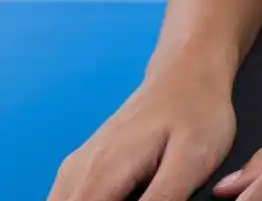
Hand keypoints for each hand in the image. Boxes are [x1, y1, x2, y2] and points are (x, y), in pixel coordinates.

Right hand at [49, 51, 237, 200]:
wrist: (187, 73)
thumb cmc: (195, 113)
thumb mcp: (190, 163)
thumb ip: (161, 200)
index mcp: (103, 173)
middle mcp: (79, 170)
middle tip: (140, 199)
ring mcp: (77, 166)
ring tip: (134, 196)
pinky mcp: (82, 166)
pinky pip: (65, 199)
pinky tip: (117, 199)